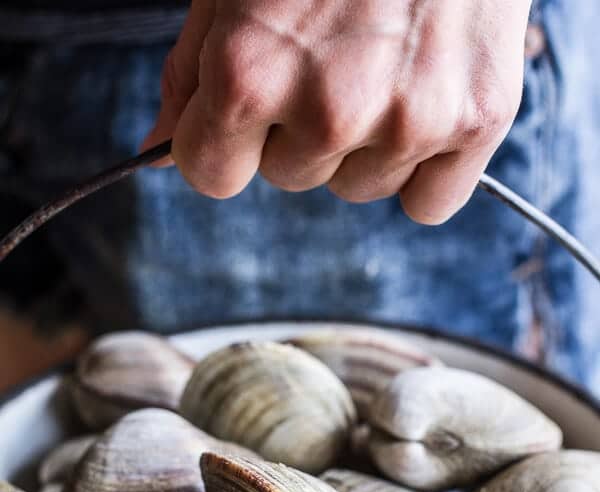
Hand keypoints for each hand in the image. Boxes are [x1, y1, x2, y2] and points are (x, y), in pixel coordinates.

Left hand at [144, 0, 531, 223]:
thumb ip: (191, 76)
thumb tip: (158, 151)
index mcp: (250, 72)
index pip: (211, 175)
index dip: (226, 139)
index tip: (251, 105)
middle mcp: (328, 110)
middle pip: (288, 178)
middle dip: (297, 128)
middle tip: (334, 51)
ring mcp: (406, 120)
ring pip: (357, 189)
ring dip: (361, 145)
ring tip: (385, 58)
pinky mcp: (475, 122)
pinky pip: (429, 203)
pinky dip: (426, 170)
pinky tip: (425, 104)